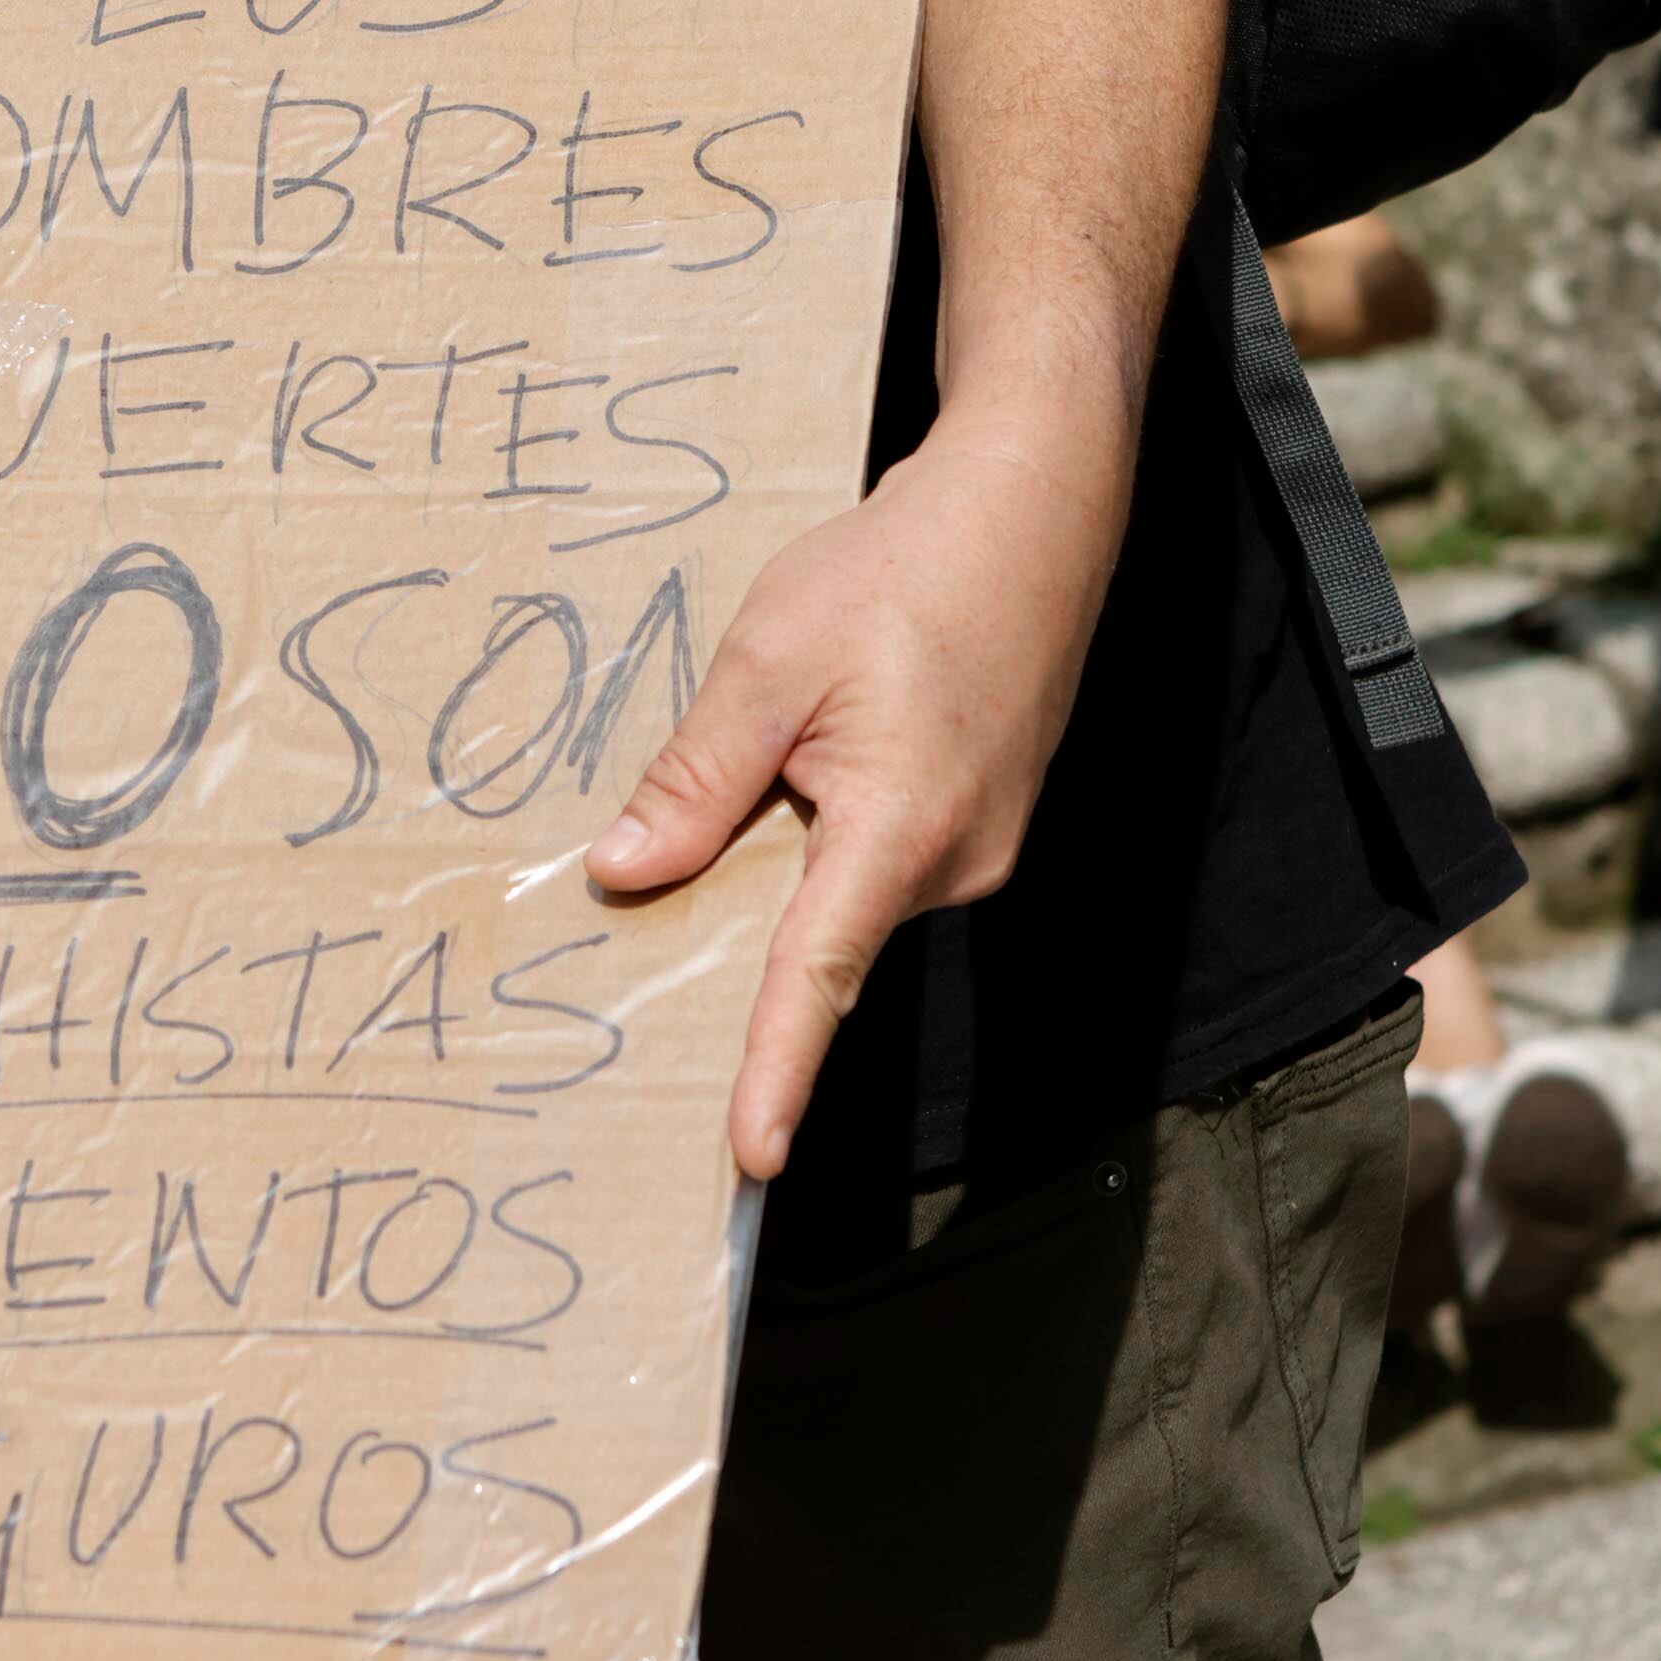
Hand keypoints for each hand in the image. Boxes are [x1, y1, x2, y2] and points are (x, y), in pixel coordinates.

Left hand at [585, 430, 1109, 1179]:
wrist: (1035, 504)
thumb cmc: (906, 567)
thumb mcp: (768, 661)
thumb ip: (695, 778)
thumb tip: (624, 875)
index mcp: (900, 830)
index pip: (817, 979)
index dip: (775, 1072)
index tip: (748, 1157)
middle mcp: (956, 861)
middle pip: (819, 936)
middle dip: (739, 929)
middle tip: (659, 894)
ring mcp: (978, 847)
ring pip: (846, 892)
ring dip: (786, 860)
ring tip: (769, 745)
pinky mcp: (979, 820)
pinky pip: (878, 860)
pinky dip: (825, 836)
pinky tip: (813, 750)